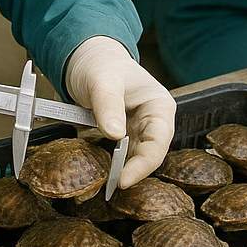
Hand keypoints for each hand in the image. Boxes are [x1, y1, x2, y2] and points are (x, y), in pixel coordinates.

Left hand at [64, 36, 175, 188]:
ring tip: (100, 184)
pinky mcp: (120, 138)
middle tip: (108, 188)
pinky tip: (95, 171)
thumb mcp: (102, 79)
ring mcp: (137, 131)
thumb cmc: (100, 63)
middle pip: (148, 156)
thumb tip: (115, 135)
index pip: (158, 143)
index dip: (143, 165)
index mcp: (159, 106)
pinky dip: (107, 165)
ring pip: (132, 160)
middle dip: (130, 172)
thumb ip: (108, 104)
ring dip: (118, 172)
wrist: (87, 58)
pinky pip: (117, 158)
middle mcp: (152, 122)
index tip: (122, 180)